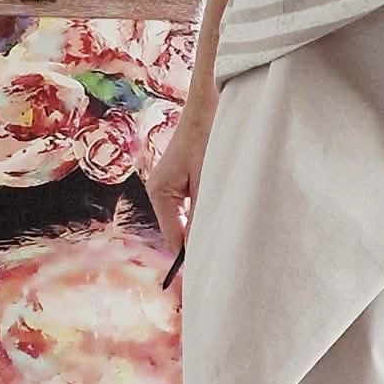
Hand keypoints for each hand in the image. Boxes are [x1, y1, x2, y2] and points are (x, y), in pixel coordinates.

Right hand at [146, 83, 216, 264]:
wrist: (208, 104)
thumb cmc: (207, 136)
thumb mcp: (208, 179)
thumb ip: (204, 213)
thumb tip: (203, 246)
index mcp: (160, 193)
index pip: (174, 238)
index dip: (189, 258)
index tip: (205, 278)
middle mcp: (160, 192)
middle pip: (178, 232)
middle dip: (195, 246)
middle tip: (218, 268)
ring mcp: (170, 186)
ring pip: (186, 221)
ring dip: (202, 230)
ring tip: (222, 247)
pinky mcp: (182, 180)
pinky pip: (191, 207)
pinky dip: (203, 216)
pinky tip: (220, 222)